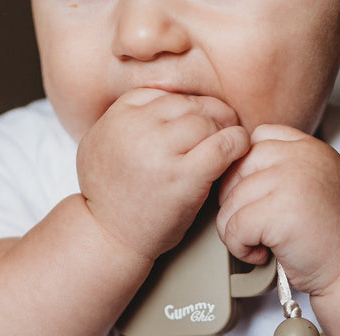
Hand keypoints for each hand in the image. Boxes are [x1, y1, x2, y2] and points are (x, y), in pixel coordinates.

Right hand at [77, 89, 249, 261]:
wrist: (108, 236)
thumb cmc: (109, 196)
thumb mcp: (100, 143)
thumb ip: (126, 118)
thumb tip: (161, 97)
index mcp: (119, 115)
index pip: (165, 94)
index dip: (187, 106)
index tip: (197, 119)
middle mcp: (137, 127)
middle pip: (189, 105)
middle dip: (210, 115)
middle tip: (223, 127)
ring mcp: (161, 150)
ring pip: (207, 121)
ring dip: (224, 130)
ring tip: (229, 142)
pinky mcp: (184, 176)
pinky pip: (223, 146)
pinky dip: (237, 143)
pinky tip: (240, 149)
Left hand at [216, 126, 339, 294]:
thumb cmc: (330, 235)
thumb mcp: (316, 184)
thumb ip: (287, 166)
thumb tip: (235, 166)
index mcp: (309, 147)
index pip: (256, 138)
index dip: (245, 170)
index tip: (255, 200)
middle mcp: (301, 157)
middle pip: (237, 167)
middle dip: (234, 201)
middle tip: (253, 227)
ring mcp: (291, 181)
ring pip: (230, 200)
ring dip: (234, 229)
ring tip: (259, 244)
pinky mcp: (279, 212)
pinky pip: (234, 226)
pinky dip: (239, 247)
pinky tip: (261, 254)